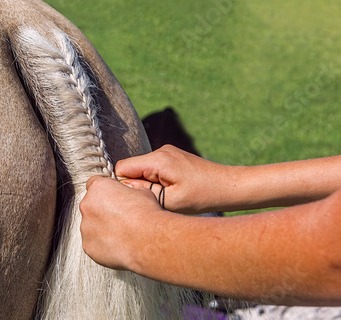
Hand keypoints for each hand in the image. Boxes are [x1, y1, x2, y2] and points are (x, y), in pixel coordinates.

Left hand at [79, 176, 163, 269]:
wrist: (148, 240)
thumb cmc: (146, 216)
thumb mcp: (142, 192)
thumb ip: (128, 192)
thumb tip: (128, 195)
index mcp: (98, 188)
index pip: (94, 183)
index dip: (105, 190)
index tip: (111, 197)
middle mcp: (87, 205)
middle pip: (91, 206)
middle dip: (102, 210)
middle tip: (119, 217)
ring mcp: (85, 227)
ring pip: (91, 225)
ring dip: (102, 227)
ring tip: (120, 232)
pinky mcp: (88, 245)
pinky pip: (93, 243)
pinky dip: (102, 243)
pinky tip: (117, 243)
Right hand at [116, 145, 235, 213]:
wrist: (230, 186)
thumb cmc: (203, 195)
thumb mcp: (170, 200)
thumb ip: (143, 192)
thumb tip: (122, 187)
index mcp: (158, 160)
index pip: (122, 168)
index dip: (124, 186)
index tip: (138, 199)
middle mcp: (160, 151)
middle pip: (131, 168)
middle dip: (137, 185)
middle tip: (155, 200)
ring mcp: (167, 152)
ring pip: (141, 169)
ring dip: (148, 183)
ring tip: (167, 195)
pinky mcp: (172, 156)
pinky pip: (153, 168)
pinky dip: (156, 180)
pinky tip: (172, 190)